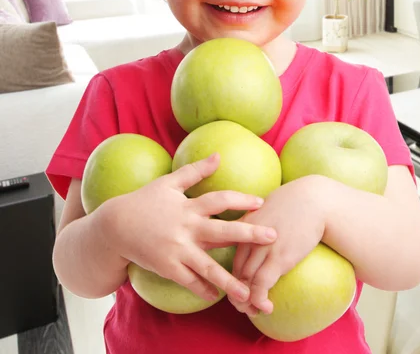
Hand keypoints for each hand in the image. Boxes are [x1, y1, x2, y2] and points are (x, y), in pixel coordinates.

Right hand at [96, 153, 276, 303]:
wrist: (114, 227)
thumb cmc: (144, 201)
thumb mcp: (169, 183)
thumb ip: (195, 171)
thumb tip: (218, 155)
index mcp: (188, 206)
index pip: (219, 200)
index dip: (241, 199)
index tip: (261, 202)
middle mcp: (186, 228)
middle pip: (222, 232)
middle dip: (248, 235)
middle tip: (273, 237)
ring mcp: (177, 250)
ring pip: (207, 266)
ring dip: (229, 279)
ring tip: (248, 291)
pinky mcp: (167, 267)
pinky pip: (189, 280)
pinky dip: (203, 289)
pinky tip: (217, 295)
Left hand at [228, 176, 326, 315]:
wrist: (316, 199)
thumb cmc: (297, 201)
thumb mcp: (269, 206)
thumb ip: (259, 219)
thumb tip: (259, 230)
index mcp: (245, 225)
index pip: (234, 257)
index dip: (235, 277)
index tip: (244, 288)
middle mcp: (249, 237)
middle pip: (236, 272)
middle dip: (238, 294)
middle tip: (246, 307)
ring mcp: (263, 248)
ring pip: (245, 282)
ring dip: (247, 302)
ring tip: (254, 312)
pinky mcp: (278, 258)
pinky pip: (261, 285)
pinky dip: (259, 300)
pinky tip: (267, 307)